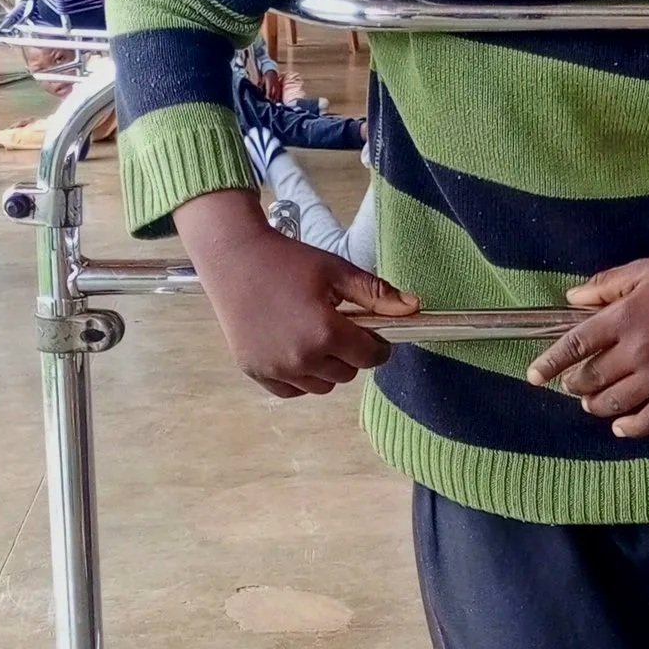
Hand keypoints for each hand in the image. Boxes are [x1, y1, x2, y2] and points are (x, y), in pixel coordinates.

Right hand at [176, 190, 418, 396]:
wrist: (233, 258)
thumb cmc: (286, 260)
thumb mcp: (336, 270)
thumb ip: (376, 293)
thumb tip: (414, 307)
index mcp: (325, 332)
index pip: (371, 357)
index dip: (378, 345)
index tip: (372, 333)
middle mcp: (301, 358)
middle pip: (348, 373)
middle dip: (351, 353)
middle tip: (338, 326)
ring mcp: (276, 368)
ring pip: (322, 385)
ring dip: (327, 367)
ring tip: (315, 336)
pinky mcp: (255, 371)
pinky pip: (292, 390)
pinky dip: (300, 377)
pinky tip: (295, 349)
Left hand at [526, 230, 648, 439]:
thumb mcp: (642, 270)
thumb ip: (603, 286)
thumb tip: (571, 299)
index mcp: (624, 317)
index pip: (574, 346)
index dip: (550, 363)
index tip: (534, 376)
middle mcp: (639, 350)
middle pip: (591, 378)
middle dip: (574, 384)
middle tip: (571, 383)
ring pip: (615, 403)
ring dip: (596, 405)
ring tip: (590, 402)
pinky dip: (630, 428)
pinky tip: (620, 427)